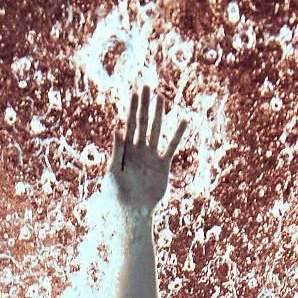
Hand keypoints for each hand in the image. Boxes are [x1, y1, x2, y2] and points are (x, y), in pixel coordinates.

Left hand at [108, 86, 187, 214]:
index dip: (132, 109)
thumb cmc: (119, 194)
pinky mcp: (162, 165)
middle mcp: (139, 149)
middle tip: (147, 86)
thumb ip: (117, 150)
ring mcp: (151, 156)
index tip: (135, 93)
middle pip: (143, 123)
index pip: (130, 124)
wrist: (133, 210)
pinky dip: (177, 135)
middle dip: (145, 105)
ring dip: (159, 115)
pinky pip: (171, 147)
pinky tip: (183, 122)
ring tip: (161, 98)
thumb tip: (118, 129)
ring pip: (156, 131)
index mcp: (126, 150)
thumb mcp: (114, 171)